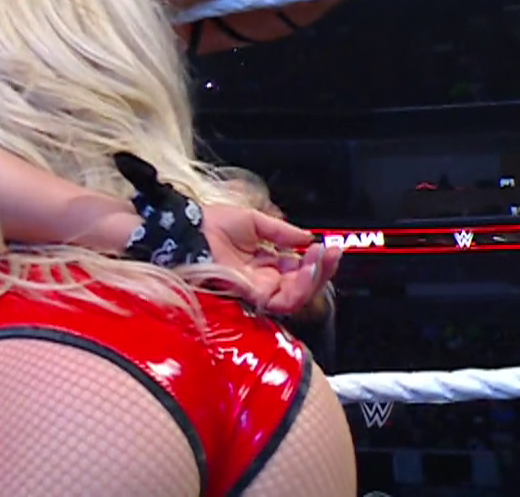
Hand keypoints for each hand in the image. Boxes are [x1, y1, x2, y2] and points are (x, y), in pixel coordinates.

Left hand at [202, 205, 340, 315]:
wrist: (187, 229)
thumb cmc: (209, 223)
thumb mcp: (254, 220)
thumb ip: (282, 232)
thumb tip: (307, 238)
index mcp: (264, 263)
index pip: (299, 270)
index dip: (317, 260)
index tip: (330, 246)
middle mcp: (263, 279)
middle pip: (303, 286)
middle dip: (323, 270)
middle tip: (332, 253)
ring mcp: (257, 288)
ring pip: (297, 296)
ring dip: (315, 278)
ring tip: (321, 258)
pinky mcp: (251, 294)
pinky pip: (283, 299)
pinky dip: (300, 286)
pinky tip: (307, 268)